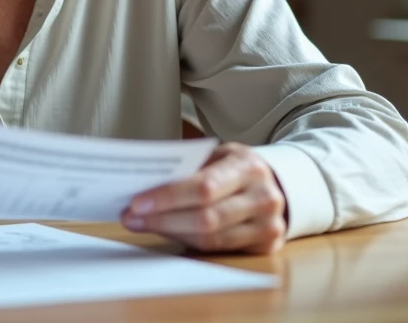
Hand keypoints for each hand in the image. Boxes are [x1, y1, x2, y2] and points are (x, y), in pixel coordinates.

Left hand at [121, 142, 286, 253]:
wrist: (277, 184)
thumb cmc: (236, 168)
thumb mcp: (219, 156)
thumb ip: (190, 169)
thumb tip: (143, 184)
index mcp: (248, 167)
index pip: (205, 187)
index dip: (169, 197)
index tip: (137, 202)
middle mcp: (263, 197)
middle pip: (206, 218)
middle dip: (162, 220)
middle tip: (130, 217)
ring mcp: (268, 226)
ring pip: (210, 240)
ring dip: (170, 233)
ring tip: (141, 225)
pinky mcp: (266, 247)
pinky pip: (218, 251)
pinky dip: (188, 243)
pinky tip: (167, 233)